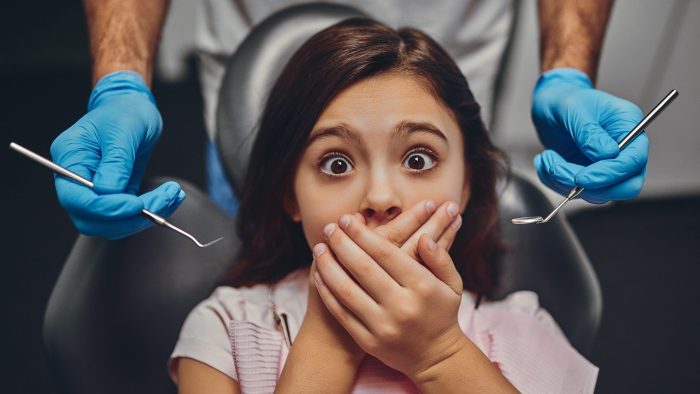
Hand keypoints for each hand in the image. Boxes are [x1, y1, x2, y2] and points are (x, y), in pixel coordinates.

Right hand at [50, 71, 183, 238]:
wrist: (133, 108)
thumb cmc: (124, 111)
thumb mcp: (123, 129)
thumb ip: (116, 161)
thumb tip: (108, 191)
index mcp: (70, 158)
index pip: (77, 199)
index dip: (107, 208)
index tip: (137, 204)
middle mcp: (76, 179)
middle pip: (91, 219)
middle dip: (129, 218)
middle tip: (162, 201)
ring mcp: (95, 190)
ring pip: (112, 224)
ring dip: (145, 217)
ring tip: (171, 196)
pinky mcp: (115, 196)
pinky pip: (129, 216)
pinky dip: (152, 212)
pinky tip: (170, 197)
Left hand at [313, 201, 465, 380]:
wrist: (435, 358)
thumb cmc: (442, 313)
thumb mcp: (452, 283)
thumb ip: (441, 257)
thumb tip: (425, 237)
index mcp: (422, 287)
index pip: (386, 254)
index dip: (362, 234)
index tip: (347, 219)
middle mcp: (402, 306)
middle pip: (363, 268)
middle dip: (342, 244)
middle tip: (329, 228)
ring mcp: (383, 326)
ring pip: (347, 290)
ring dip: (328, 266)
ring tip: (319, 248)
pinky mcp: (369, 341)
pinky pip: (342, 313)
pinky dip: (328, 292)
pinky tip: (319, 275)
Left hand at [532, 67, 646, 202]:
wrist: (551, 104)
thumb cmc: (566, 99)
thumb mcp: (574, 108)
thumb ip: (589, 132)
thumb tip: (607, 154)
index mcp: (629, 126)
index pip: (633, 161)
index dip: (609, 174)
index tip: (582, 177)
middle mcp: (624, 149)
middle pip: (625, 186)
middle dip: (591, 186)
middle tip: (559, 170)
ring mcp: (608, 165)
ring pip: (599, 193)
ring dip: (566, 183)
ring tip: (547, 159)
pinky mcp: (590, 175)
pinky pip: (578, 192)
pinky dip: (556, 183)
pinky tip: (546, 162)